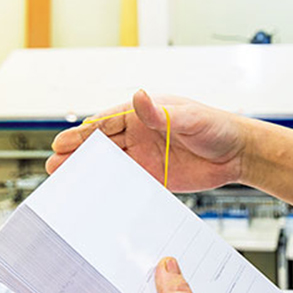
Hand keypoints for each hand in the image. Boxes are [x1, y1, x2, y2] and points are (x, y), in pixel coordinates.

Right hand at [47, 91, 248, 191]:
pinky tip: (95, 196)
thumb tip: (138, 97)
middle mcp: (140, 134)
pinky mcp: (156, 177)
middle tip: (53, 166)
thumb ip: (161, 113)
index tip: (62, 143)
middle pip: (102, 144)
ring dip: (89, 172)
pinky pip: (128, 182)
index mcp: (143, 114)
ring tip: (65, 181)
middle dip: (77, 154)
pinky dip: (112, 188)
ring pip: (111, 164)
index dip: (83, 134)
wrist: (239, 153)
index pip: (105, 123)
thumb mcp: (188, 117)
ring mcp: (146, 156)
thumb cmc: (217, 126)